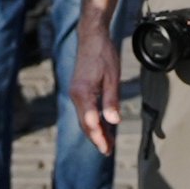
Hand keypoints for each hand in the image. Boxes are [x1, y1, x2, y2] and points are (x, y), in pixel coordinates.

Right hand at [70, 22, 121, 158]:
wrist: (91, 37)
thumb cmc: (103, 54)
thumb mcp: (112, 77)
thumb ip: (111, 100)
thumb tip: (114, 121)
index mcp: (83, 93)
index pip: (90, 122)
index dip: (99, 137)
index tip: (107, 149)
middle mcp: (76, 95)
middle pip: (85, 123)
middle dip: (96, 138)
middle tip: (108, 151)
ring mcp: (76, 93)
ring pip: (85, 118)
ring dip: (95, 131)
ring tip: (107, 144)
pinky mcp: (79, 90)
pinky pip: (86, 110)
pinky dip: (94, 121)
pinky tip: (103, 126)